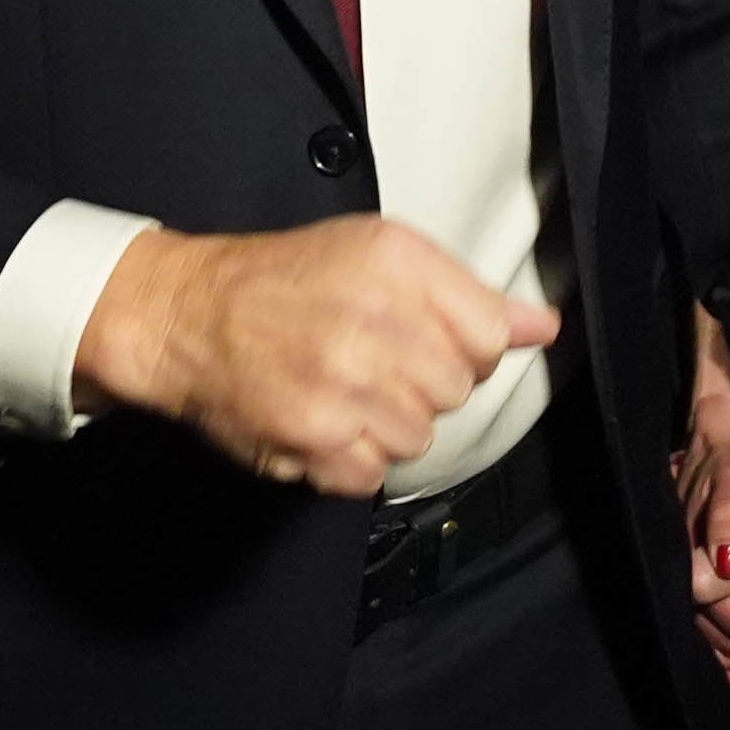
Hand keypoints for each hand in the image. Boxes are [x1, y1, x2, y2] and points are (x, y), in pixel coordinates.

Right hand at [71, 214, 558, 498]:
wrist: (187, 315)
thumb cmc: (281, 283)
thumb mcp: (376, 255)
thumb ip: (464, 294)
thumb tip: (541, 327)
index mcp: (395, 263)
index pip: (487, 337)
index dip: (460, 348)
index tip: (422, 341)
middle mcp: (373, 319)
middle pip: (454, 392)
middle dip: (419, 386)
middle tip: (368, 362)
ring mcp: (343, 382)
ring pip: (418, 439)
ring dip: (382, 426)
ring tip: (339, 391)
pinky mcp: (313, 436)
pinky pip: (371, 474)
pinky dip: (347, 459)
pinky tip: (320, 421)